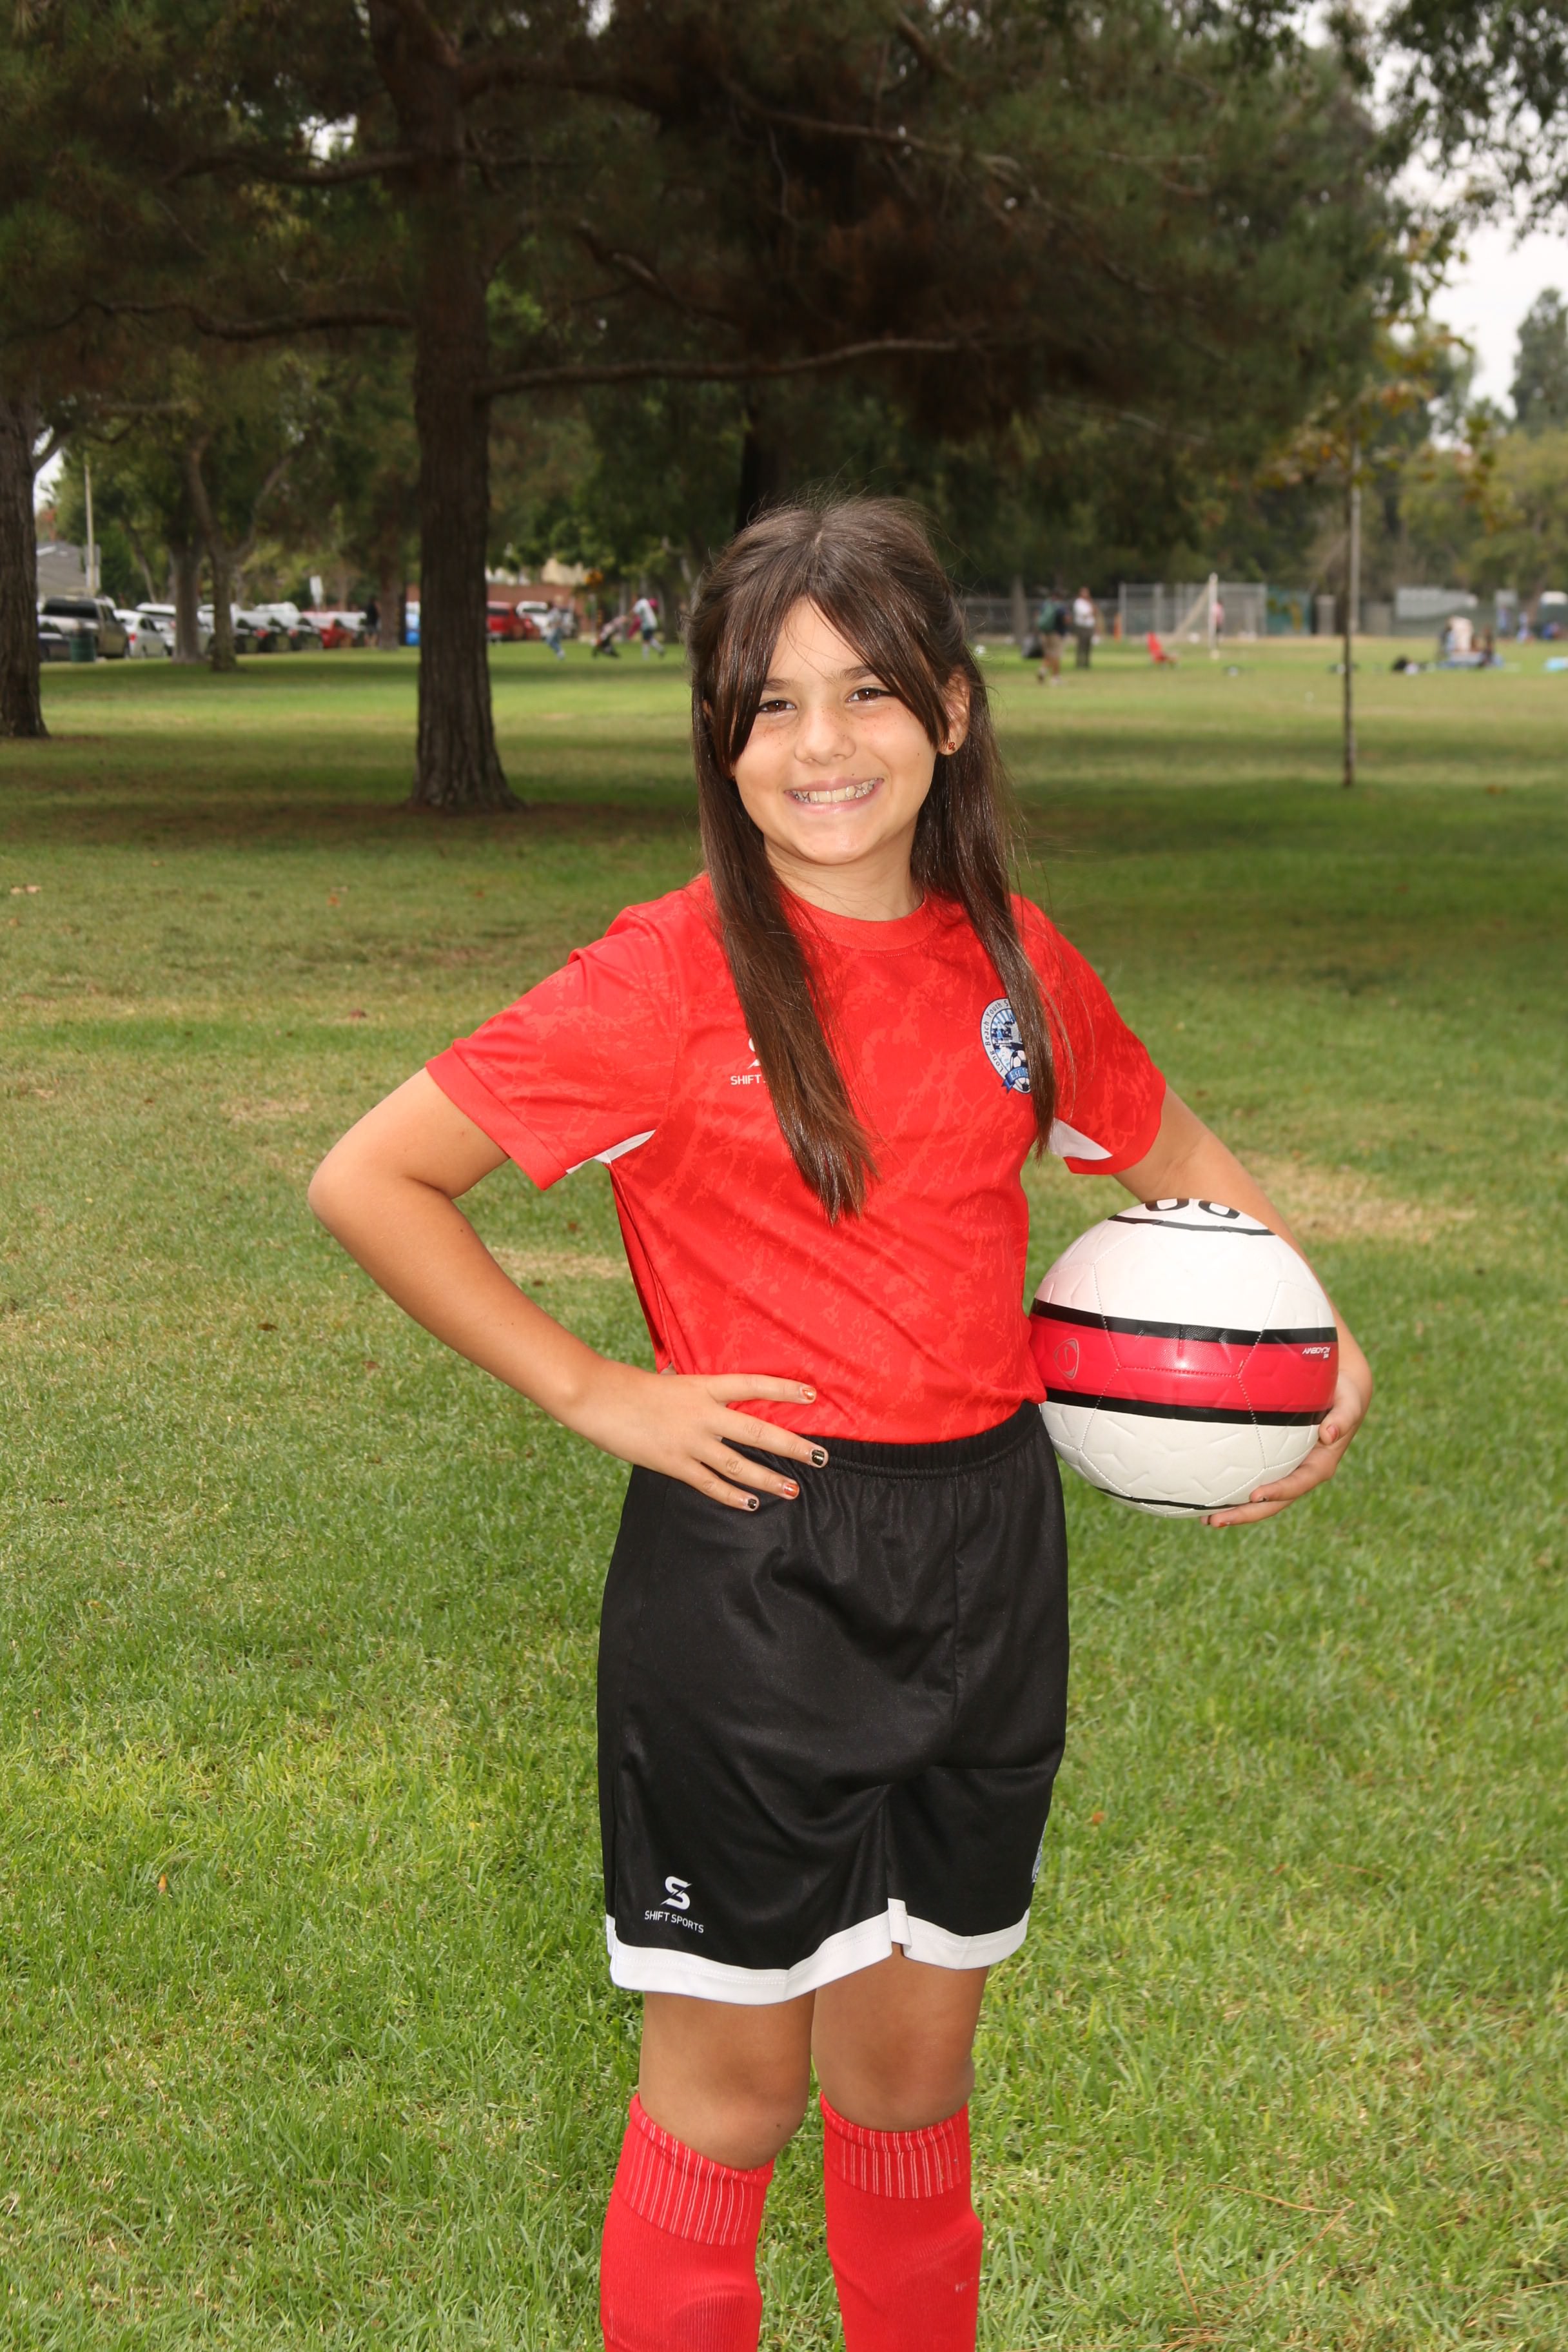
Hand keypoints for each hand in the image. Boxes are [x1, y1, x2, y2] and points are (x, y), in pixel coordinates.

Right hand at [568, 1363, 825, 1511]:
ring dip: (769, 1478)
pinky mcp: (674, 1464)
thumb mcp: (670, 1381)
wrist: (598, 1398)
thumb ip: (693, 1389)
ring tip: (793, 1489)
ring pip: (740, 1465)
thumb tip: (704, 1388)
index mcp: (704, 1386)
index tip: (812, 1395)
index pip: (754, 1385)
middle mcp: (704, 1414)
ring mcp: (690, 1441)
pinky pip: (710, 1484)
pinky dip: (732, 1496)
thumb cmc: (631, 1388)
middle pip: (759, 1431)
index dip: (784, 1390)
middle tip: (821, 1458)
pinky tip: (751, 1503)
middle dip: (793, 1446)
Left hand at [1206, 1350, 1371, 1527]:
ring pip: (1262, 1499)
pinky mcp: (1276, 1465)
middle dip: (1246, 1513)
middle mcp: (1302, 1474)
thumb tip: (1330, 1433)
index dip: (1277, 1492)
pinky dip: (1235, 1492)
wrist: (1341, 1394)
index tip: (1255, 1496)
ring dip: (1235, 1510)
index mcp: (1320, 1465)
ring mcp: (1288, 1472)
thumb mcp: (1348, 1404)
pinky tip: (1210, 1497)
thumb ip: (1343, 1418)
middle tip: (1215, 1520)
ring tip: (1205, 1519)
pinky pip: (1255, 1481)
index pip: (1297, 1484)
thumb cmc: (1344, 1397)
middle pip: (1274, 1502)